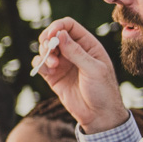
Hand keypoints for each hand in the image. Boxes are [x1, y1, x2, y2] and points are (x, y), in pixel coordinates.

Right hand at [35, 18, 126, 133]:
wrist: (99, 115)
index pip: (69, 26)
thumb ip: (76, 52)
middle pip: (54, 35)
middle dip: (48, 40)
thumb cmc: (103, 91)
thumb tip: (60, 34)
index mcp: (88, 45)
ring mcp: (63, 64)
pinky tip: (48, 72)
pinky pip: (40, 65)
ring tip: (53, 66)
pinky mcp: (53, 76)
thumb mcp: (94, 69)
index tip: (51, 35)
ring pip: (45, 49)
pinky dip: (39, 65)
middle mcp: (74, 52)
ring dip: (44, 54)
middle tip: (48, 49)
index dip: (57, 26)